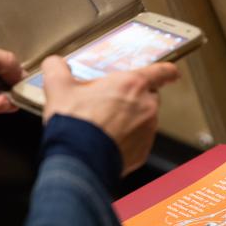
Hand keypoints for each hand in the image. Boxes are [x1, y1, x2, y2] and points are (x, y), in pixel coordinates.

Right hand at [41, 56, 178, 174]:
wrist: (79, 161)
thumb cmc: (75, 124)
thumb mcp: (58, 88)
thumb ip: (57, 69)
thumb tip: (54, 64)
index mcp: (132, 84)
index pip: (161, 71)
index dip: (167, 71)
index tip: (171, 73)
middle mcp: (146, 106)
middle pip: (148, 97)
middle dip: (133, 99)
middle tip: (110, 103)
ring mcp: (147, 130)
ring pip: (144, 120)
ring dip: (130, 120)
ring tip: (105, 126)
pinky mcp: (143, 151)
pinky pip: (139, 141)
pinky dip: (127, 141)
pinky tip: (108, 142)